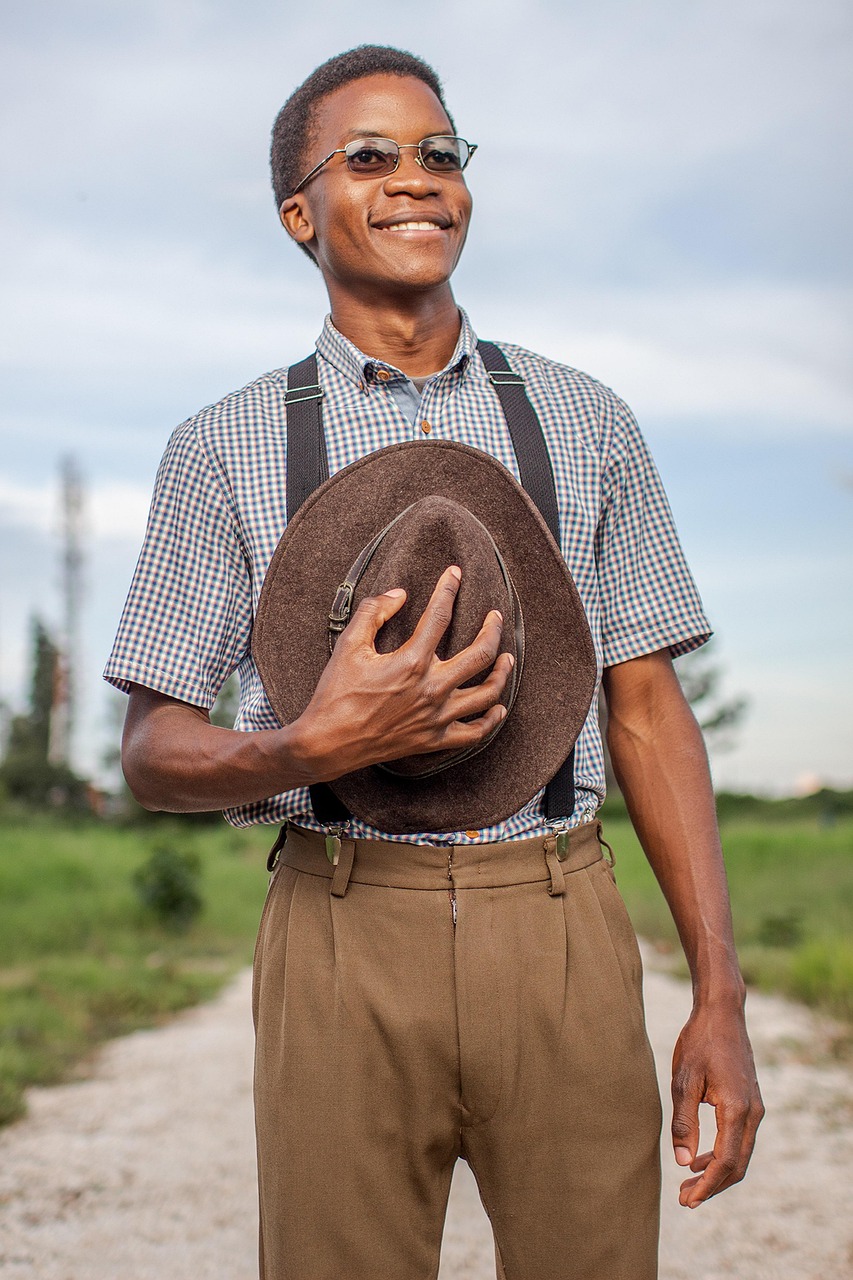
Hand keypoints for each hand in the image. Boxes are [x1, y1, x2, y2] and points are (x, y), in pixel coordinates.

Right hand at [291, 565, 513, 780]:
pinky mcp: (434, 740)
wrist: (328, 743)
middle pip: (480, 653)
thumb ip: (374, 612)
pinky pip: (475, 733)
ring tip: (507, 658)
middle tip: (495, 617)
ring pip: (487, 693)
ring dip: (502, 672)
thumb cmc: (336, 693)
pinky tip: (498, 707)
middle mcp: (432, 688)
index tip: (455, 574)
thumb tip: (399, 594)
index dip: (449, 589)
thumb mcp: (348, 645)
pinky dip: (491, 720)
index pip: (440, 615)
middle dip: (492, 629)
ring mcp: (437, 716)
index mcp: (412, 661)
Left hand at [670, 1000, 763, 1206]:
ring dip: (716, 1172)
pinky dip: (722, 1153)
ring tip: (687, 1182)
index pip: (725, 1162)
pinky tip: (699, 1157)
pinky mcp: (750, 1102)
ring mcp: (755, 1107)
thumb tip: (683, 1162)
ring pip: (740, 1153)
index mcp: (737, 1110)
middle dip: (712, 1186)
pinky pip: (740, 1139)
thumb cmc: (699, 1042)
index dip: (707, 1186)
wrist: (721, 1013)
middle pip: (736, 1165)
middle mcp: (752, 1113)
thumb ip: (684, 1123)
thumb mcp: (684, 1081)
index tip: (687, 1200)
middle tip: (684, 1199)